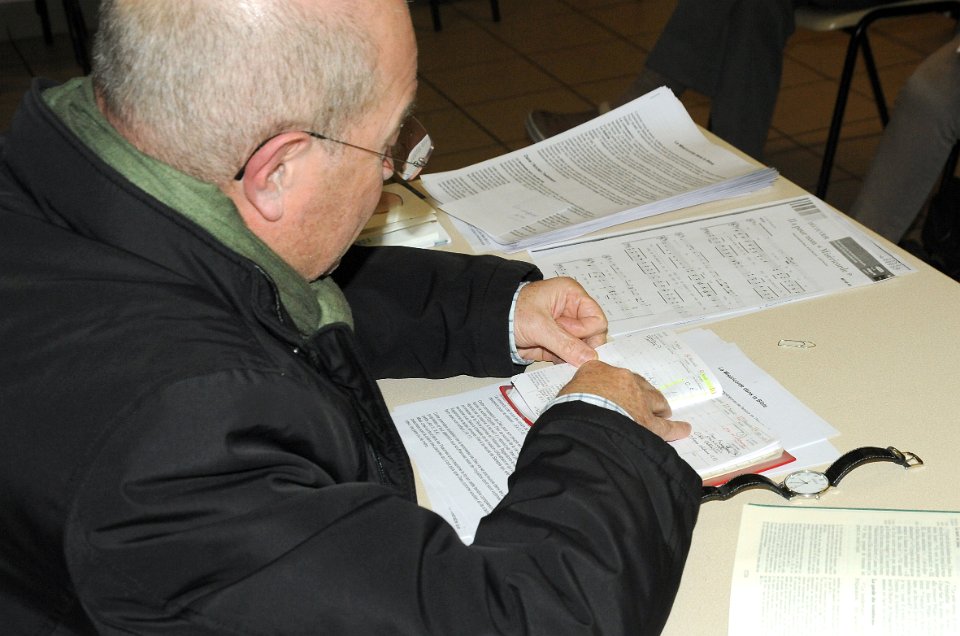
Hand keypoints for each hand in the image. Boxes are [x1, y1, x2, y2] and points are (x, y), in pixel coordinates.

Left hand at [513, 278, 606, 365]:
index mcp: (572, 296)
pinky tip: (553, 360)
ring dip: (571, 356)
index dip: (587, 332)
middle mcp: (572, 311)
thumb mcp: (539, 326)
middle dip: (580, 347)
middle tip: (563, 352)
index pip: (597, 319)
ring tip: (553, 353)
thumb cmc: (511, 312)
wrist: (490, 325)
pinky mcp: (558, 344)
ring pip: (583, 349)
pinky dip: (564, 362)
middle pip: (593, 336)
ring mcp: (566, 329)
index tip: (569, 336)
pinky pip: (570, 357)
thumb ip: (565, 343)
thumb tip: (589, 358)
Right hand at [558, 361, 691, 441]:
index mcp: (599, 370)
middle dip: (640, 393)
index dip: (611, 384)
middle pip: (637, 384)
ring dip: (659, 406)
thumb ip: (574, 393)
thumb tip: (573, 401)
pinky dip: (676, 428)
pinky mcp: (648, 422)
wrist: (584, 420)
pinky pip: (666, 426)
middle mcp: (623, 380)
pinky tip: (684, 429)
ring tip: (663, 411)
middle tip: (641, 400)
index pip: (608, 374)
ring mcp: (639, 400)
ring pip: (655, 400)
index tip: (611, 389)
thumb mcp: (564, 394)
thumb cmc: (570, 407)